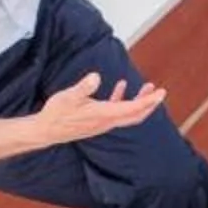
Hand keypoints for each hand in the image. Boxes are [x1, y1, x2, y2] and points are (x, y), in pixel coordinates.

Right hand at [35, 70, 165, 145]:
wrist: (47, 130)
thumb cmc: (56, 113)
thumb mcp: (68, 97)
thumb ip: (83, 87)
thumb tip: (96, 77)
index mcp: (103, 114)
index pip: (132, 109)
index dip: (148, 101)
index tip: (161, 93)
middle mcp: (107, 121)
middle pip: (135, 115)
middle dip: (150, 104)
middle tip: (160, 92)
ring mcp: (103, 123)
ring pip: (127, 114)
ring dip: (139, 101)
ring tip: (147, 87)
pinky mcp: (98, 121)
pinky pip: (116, 111)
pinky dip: (122, 100)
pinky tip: (121, 86)